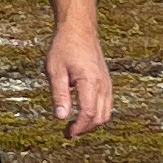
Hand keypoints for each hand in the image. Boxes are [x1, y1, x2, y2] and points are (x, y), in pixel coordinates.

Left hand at [45, 22, 113, 137]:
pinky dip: (96, 113)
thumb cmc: (64, 47)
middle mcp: (103, 84)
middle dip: (85, 128)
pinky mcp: (106, 81)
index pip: (88, 113)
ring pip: (106, 112)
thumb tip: (61, 117)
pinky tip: (82, 113)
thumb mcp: (55, 70)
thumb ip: (59, 95)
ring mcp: (107, 83)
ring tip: (74, 125)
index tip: (67, 133)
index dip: (78, 127)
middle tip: (68, 132)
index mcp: (90, 81)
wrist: (79, 29)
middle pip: (100, 117)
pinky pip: (106, 104)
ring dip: (91, 122)